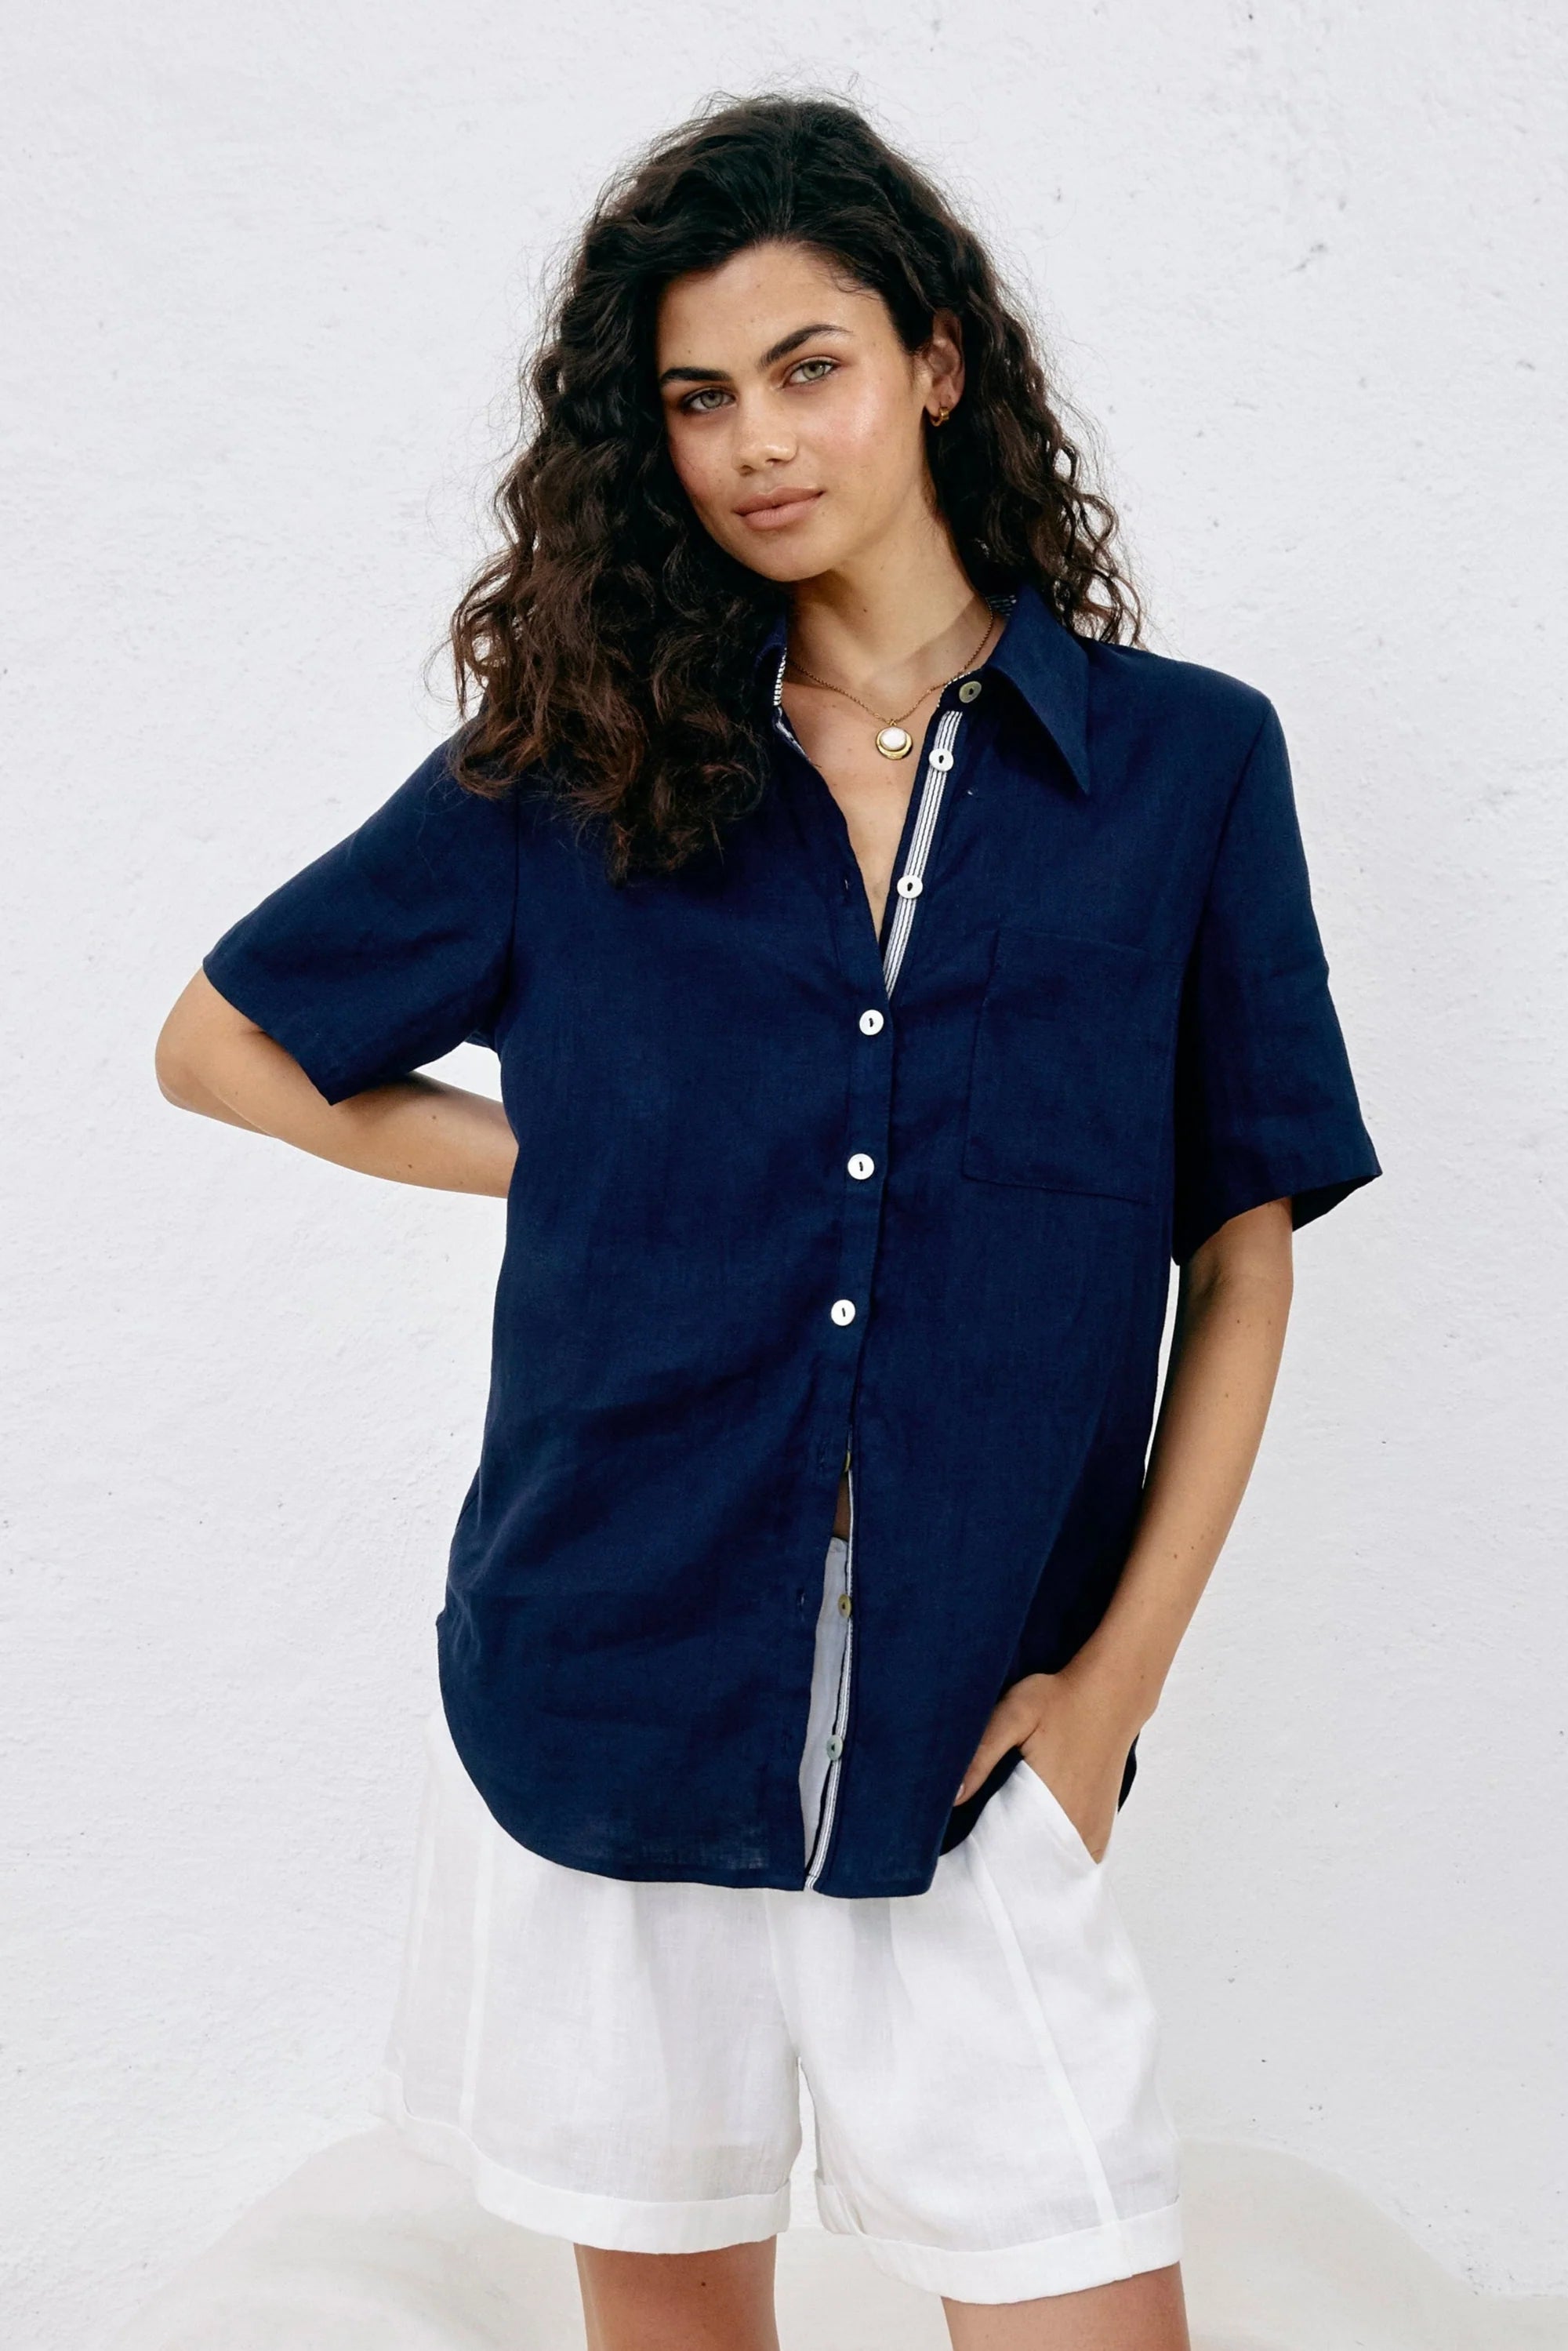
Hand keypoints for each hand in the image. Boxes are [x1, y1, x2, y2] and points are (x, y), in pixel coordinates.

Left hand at [953, 1664, 1136, 1863]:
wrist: (1110, 1695)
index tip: (966, 1847)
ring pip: (1051, 1864)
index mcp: (1055, 1807)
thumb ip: (983, 1753)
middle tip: (978, 1841)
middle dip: (1003, 1859)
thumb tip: (953, 1797)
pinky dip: (1049, 1853)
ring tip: (1002, 1838)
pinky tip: (1030, 1836)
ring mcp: (1094, 1834)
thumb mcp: (1014, 1713)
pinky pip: (1070, 1857)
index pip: (1010, 1856)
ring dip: (1028, 1859)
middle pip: (1031, 1865)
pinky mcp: (1101, 1830)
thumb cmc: (1060, 1700)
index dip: (985, 1855)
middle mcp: (1079, 1829)